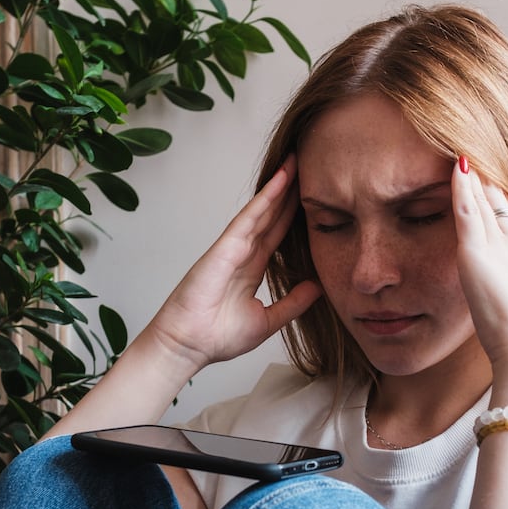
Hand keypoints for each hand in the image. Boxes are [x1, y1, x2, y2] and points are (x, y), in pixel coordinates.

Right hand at [142, 154, 322, 371]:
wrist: (189, 346)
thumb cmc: (218, 337)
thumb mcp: (268, 320)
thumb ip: (292, 303)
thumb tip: (317, 287)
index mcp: (252, 269)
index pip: (278, 234)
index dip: (294, 214)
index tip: (313, 196)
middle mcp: (243, 253)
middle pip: (272, 216)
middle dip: (289, 193)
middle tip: (309, 167)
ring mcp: (233, 248)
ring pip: (262, 210)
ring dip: (279, 186)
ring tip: (297, 162)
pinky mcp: (224, 247)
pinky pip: (248, 218)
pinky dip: (265, 199)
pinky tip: (280, 181)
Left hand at [450, 159, 507, 375]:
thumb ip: (502, 284)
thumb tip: (494, 285)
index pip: (507, 209)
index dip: (493, 187)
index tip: (481, 166)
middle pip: (499, 194)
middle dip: (484, 170)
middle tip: (469, 140)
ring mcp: (501, 242)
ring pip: (485, 195)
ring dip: (473, 169)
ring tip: (460, 142)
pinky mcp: (479, 251)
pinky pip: (469, 208)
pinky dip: (462, 185)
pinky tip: (455, 166)